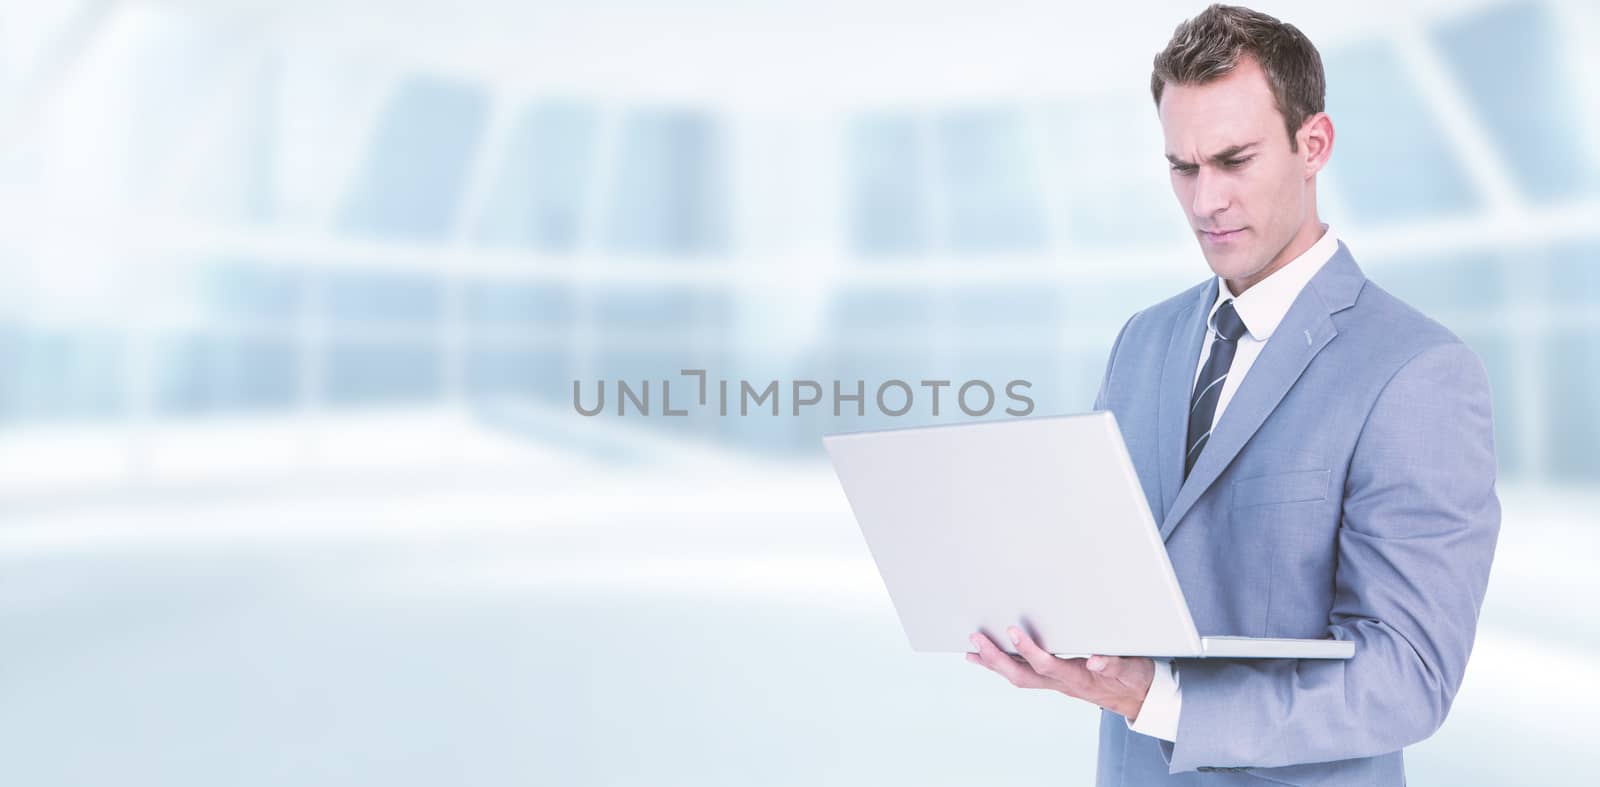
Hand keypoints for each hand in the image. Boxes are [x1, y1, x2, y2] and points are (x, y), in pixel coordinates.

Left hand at [966, 626, 1155, 721]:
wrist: (1138, 697)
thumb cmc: (1134, 679)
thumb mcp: (1132, 669)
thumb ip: (1114, 664)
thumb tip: (1095, 660)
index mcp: (1078, 678)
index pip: (1047, 665)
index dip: (1028, 649)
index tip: (1012, 631)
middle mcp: (1062, 683)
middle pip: (1022, 675)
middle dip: (996, 659)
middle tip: (976, 640)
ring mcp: (1056, 683)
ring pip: (1019, 677)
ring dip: (994, 664)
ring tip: (972, 651)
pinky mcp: (1055, 679)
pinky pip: (1024, 675)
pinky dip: (1003, 666)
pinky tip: (990, 658)